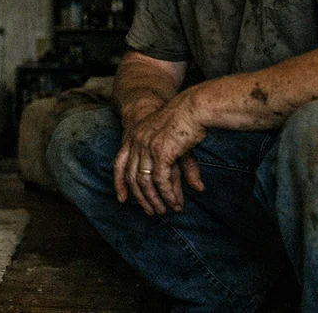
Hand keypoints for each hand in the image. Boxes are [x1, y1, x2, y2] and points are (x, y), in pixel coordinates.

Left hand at [113, 93, 206, 214]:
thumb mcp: (179, 145)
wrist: (192, 105)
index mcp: (134, 137)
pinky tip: (173, 201)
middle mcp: (136, 143)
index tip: (122, 200)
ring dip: (155, 199)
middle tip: (152, 211)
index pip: (119, 165)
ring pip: (145, 181)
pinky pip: (159, 179)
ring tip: (165, 210)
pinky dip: (166, 193)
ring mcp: (146, 147)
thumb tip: (198, 188)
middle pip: (132, 177)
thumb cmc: (187, 122)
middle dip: (141, 197)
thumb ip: (184, 168)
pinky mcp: (160, 151)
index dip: (119, 183)